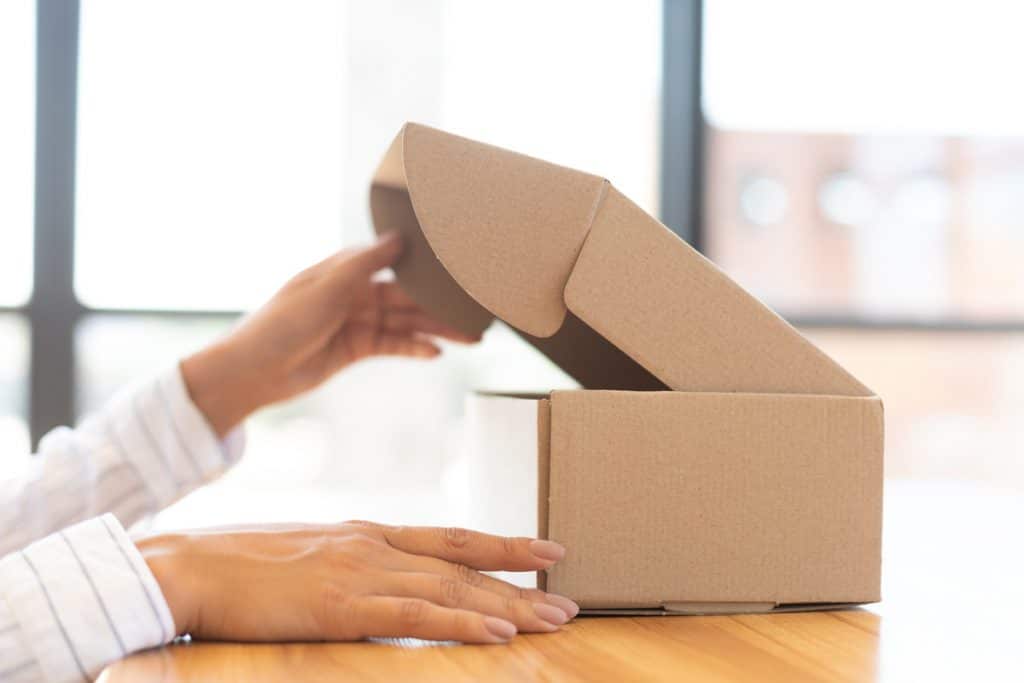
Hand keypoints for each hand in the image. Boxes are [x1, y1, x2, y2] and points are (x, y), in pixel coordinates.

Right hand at [139, 521, 578, 643]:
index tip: (545, 550)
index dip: (502, 545)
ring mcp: (362, 572)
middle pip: (465, 565)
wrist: (191, 564)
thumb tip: (379, 579)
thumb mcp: (308, 553)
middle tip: (569, 599)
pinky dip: (463, 624)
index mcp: (369, 532)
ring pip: (452, 589)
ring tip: (553, 619)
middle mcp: (376, 545)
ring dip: (508, 606)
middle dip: (520, 583)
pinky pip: (417, 615)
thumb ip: (351, 562)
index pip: (452, 537)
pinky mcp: (342, 605)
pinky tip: (499, 634)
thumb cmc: (241, 564)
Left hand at [180, 233, 477, 435]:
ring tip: (471, 337)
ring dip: (437, 329)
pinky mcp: (356, 349)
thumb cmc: (282, 322)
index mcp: (346, 270)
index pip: (395, 262)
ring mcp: (358, 322)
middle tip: (476, 310)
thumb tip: (399, 237)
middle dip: (440, 304)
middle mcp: (355, 293)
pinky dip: (414, 348)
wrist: (255, 370)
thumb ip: (366, 263)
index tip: (458, 264)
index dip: (425, 265)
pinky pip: (393, 345)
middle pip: (408, 297)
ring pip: (406, 322)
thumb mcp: (326, 287)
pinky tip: (438, 352)